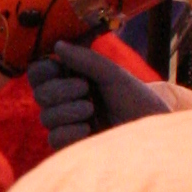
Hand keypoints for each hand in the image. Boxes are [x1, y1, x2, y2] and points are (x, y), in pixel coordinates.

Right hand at [29, 41, 171, 149]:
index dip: (43, 70)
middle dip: (60, 89)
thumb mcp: (113, 74)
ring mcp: (68, 125)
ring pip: (46, 117)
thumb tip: (57, 45)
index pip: (39, 73)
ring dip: (69, 110)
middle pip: (40, 94)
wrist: (152, 132)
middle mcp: (66, 101)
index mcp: (72, 79)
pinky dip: (70, 131)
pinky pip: (54, 137)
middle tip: (85, 88)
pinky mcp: (72, 146)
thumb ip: (86, 60)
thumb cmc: (136, 100)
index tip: (58, 67)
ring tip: (92, 110)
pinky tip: (88, 130)